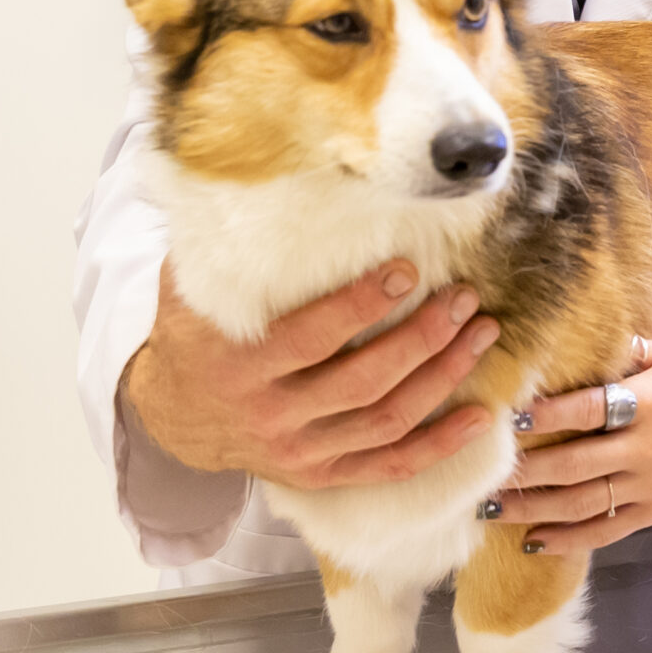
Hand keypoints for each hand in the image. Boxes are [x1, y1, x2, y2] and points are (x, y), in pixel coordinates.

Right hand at [122, 260, 500, 490]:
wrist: (171, 416)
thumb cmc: (193, 336)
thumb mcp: (189, 289)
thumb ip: (221, 246)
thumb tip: (255, 177)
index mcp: (238, 365)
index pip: (311, 336)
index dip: (362, 305)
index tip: (407, 269)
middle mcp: (271, 413)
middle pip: (362, 380)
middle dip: (422, 338)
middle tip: (462, 298)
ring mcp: (299, 450)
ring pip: (384, 420)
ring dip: (442, 378)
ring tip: (481, 335)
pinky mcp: (319, 474)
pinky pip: (388, 465)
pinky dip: (438, 446)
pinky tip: (480, 417)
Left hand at [488, 340, 651, 550]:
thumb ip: (629, 351)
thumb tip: (583, 337)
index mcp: (649, 404)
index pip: (591, 409)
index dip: (550, 414)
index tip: (512, 417)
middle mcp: (645, 448)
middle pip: (575, 464)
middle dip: (526, 472)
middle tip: (483, 475)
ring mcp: (648, 486)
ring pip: (583, 503)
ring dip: (534, 509)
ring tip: (492, 511)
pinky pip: (605, 531)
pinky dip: (568, 540)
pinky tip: (534, 542)